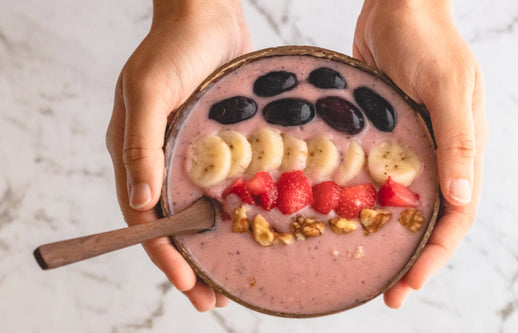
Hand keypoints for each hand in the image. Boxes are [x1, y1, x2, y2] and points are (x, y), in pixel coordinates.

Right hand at [105, 0, 250, 310]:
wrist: (207, 13)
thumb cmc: (175, 47)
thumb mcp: (151, 90)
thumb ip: (140, 144)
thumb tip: (143, 203)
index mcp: (134, 152)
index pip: (143, 218)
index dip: (164, 254)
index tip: (187, 283)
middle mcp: (158, 159)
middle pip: (171, 225)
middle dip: (189, 265)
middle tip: (212, 301)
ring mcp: (186, 154)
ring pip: (196, 212)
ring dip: (211, 248)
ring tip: (230, 281)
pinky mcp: (214, 145)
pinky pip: (220, 187)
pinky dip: (230, 214)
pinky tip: (249, 231)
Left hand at [353, 0, 488, 306]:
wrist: (397, 6)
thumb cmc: (427, 40)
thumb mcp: (446, 86)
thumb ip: (458, 141)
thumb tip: (464, 201)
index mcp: (464, 150)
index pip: (457, 217)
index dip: (436, 255)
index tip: (409, 285)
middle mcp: (439, 155)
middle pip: (432, 220)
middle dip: (414, 259)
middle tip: (388, 294)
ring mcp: (411, 146)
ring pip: (405, 203)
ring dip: (391, 237)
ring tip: (367, 267)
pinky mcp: (385, 136)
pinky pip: (378, 177)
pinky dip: (368, 202)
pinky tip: (345, 218)